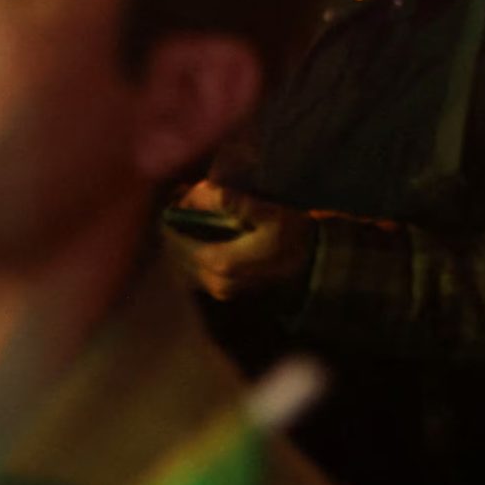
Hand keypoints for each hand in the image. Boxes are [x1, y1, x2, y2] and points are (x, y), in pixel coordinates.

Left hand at [166, 181, 312, 301]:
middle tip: (180, 202)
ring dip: (180, 241)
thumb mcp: (266, 212)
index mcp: (220, 262)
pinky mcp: (223, 291)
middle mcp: (214, 282)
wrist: (312, 263)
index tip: (177, 196)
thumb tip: (196, 193)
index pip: (177, 241)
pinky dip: (190, 252)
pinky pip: (193, 271)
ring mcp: (218, 290)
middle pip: (175, 255)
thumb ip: (231, 202)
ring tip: (188, 215)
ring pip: (182, 265)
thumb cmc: (291, 234)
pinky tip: (199, 234)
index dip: (172, 218)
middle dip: (174, 229)